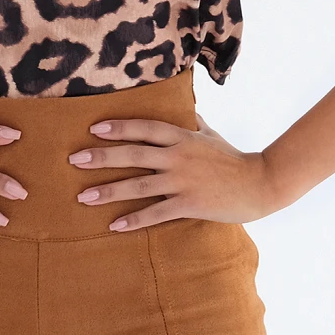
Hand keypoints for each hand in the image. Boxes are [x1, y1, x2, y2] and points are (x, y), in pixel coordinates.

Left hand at [67, 109, 277, 231]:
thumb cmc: (233, 158)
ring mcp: (183, 181)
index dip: (119, 127)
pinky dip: (133, 220)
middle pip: (134, 154)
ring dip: (108, 191)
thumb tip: (184, 108)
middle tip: (75, 159)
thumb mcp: (211, 135)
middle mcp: (179, 157)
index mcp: (183, 137)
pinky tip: (113, 226)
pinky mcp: (189, 204)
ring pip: (139, 185)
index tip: (94, 129)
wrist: (260, 183)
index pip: (145, 128)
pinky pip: (156, 213)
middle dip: (102, 156)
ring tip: (83, 196)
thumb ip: (193, 123)